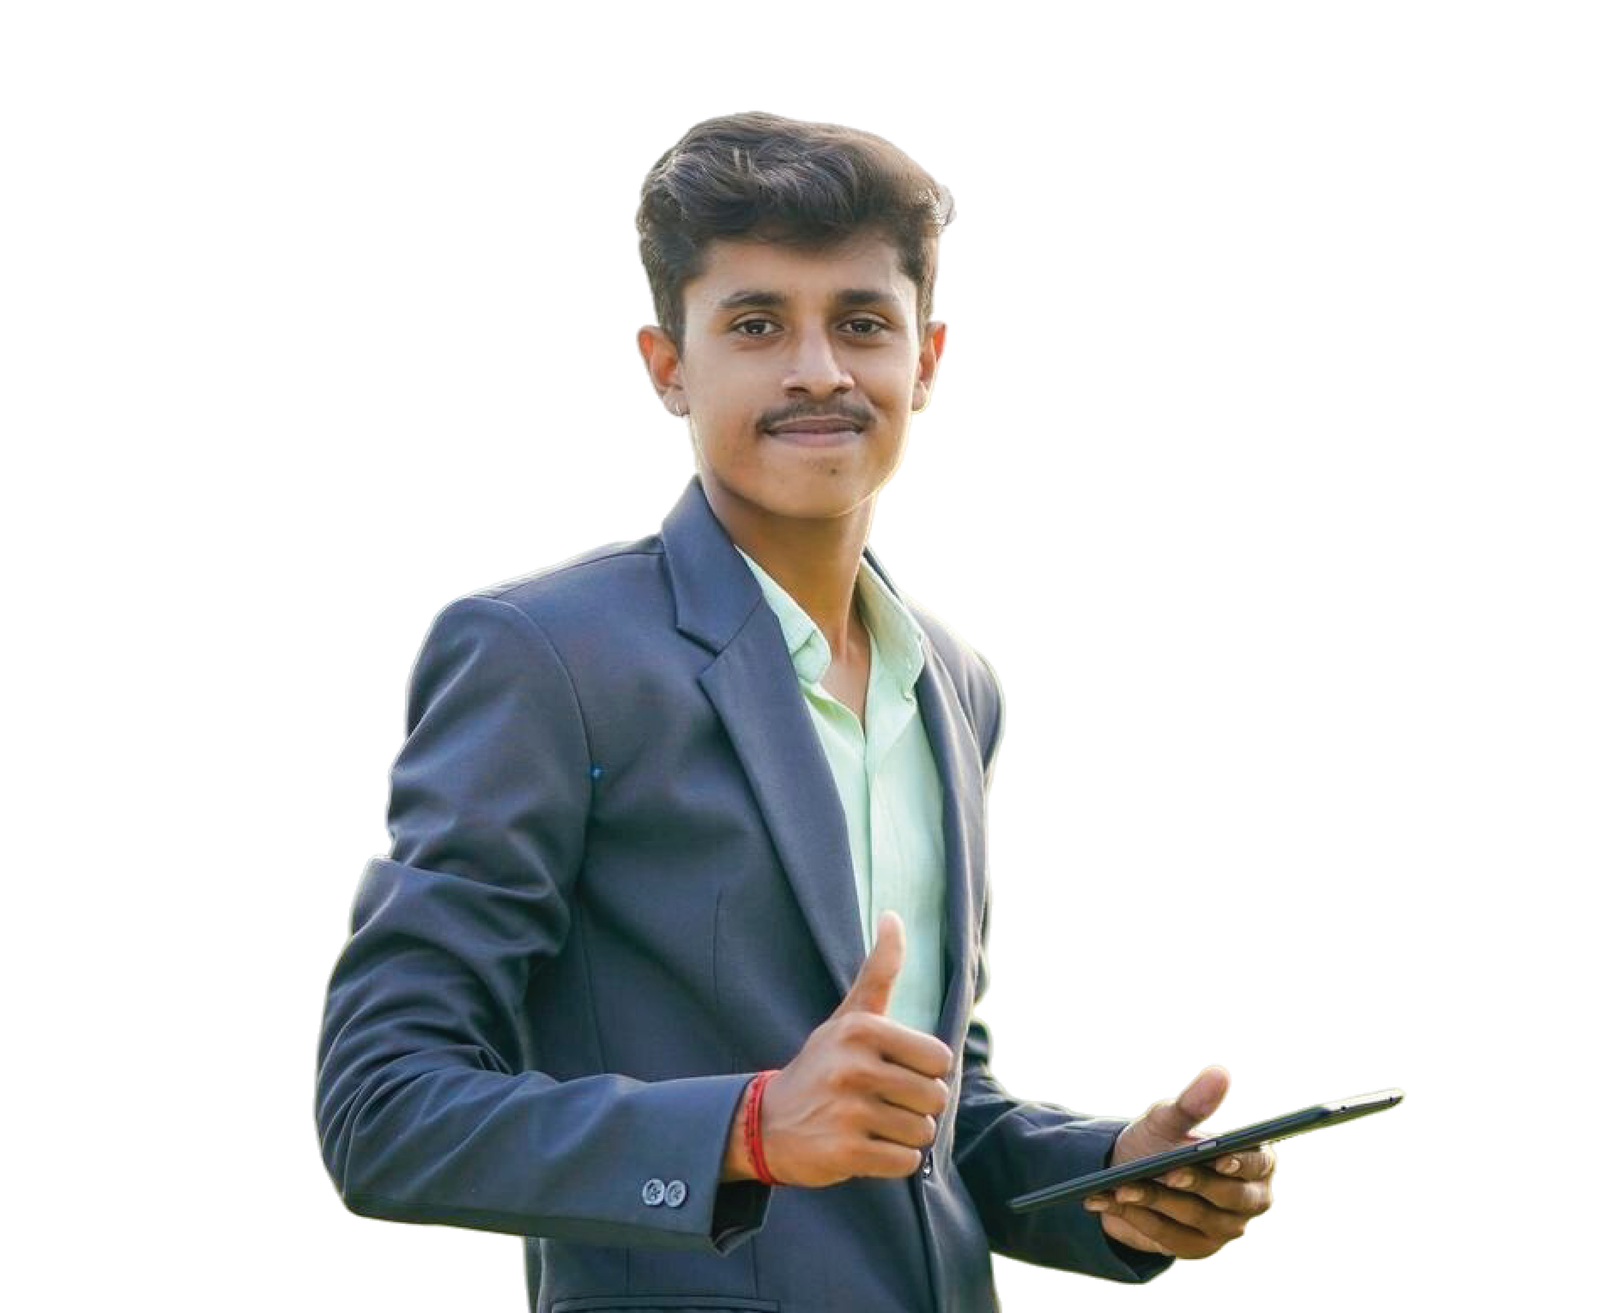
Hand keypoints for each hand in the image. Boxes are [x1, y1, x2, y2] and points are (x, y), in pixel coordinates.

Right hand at [759, 910, 955, 1188]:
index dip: (925, 1070)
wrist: (766, 1123)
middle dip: (917, 1106)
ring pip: (922, 1132)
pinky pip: (904, 1162)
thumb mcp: (847, 1017)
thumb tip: (893, 916)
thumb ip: (878, 971)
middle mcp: (854, 1067)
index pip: (938, 1058)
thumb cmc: (821, 1066)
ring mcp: (848, 1111)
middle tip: (884, 1102)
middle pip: (934, 1097)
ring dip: (905, 1135)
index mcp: (861, 1030)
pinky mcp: (845, 1152)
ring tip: (874, 1124)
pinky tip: (867, 1146)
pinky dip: (893, 1160)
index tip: (896, 1071)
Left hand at [1084, 1063, 1277, 1260]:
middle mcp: (1250, 1199)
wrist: (1128, 1172)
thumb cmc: (1160, 1140)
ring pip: (1197, 1218)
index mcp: (1256, 1160)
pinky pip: (1171, 1239)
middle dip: (1195, 1184)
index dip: (1240, 1163)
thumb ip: (1193, 1102)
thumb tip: (1219, 1073)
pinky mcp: (1199, 1248)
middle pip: (1230, 1197)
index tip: (1218, 1159)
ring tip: (1121, 1188)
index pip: (1257, 1163)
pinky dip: (1137, 1219)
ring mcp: (1227, 1228)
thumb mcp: (1168, 1119)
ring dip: (1156, 1201)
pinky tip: (1109, 1203)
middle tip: (1165, 1172)